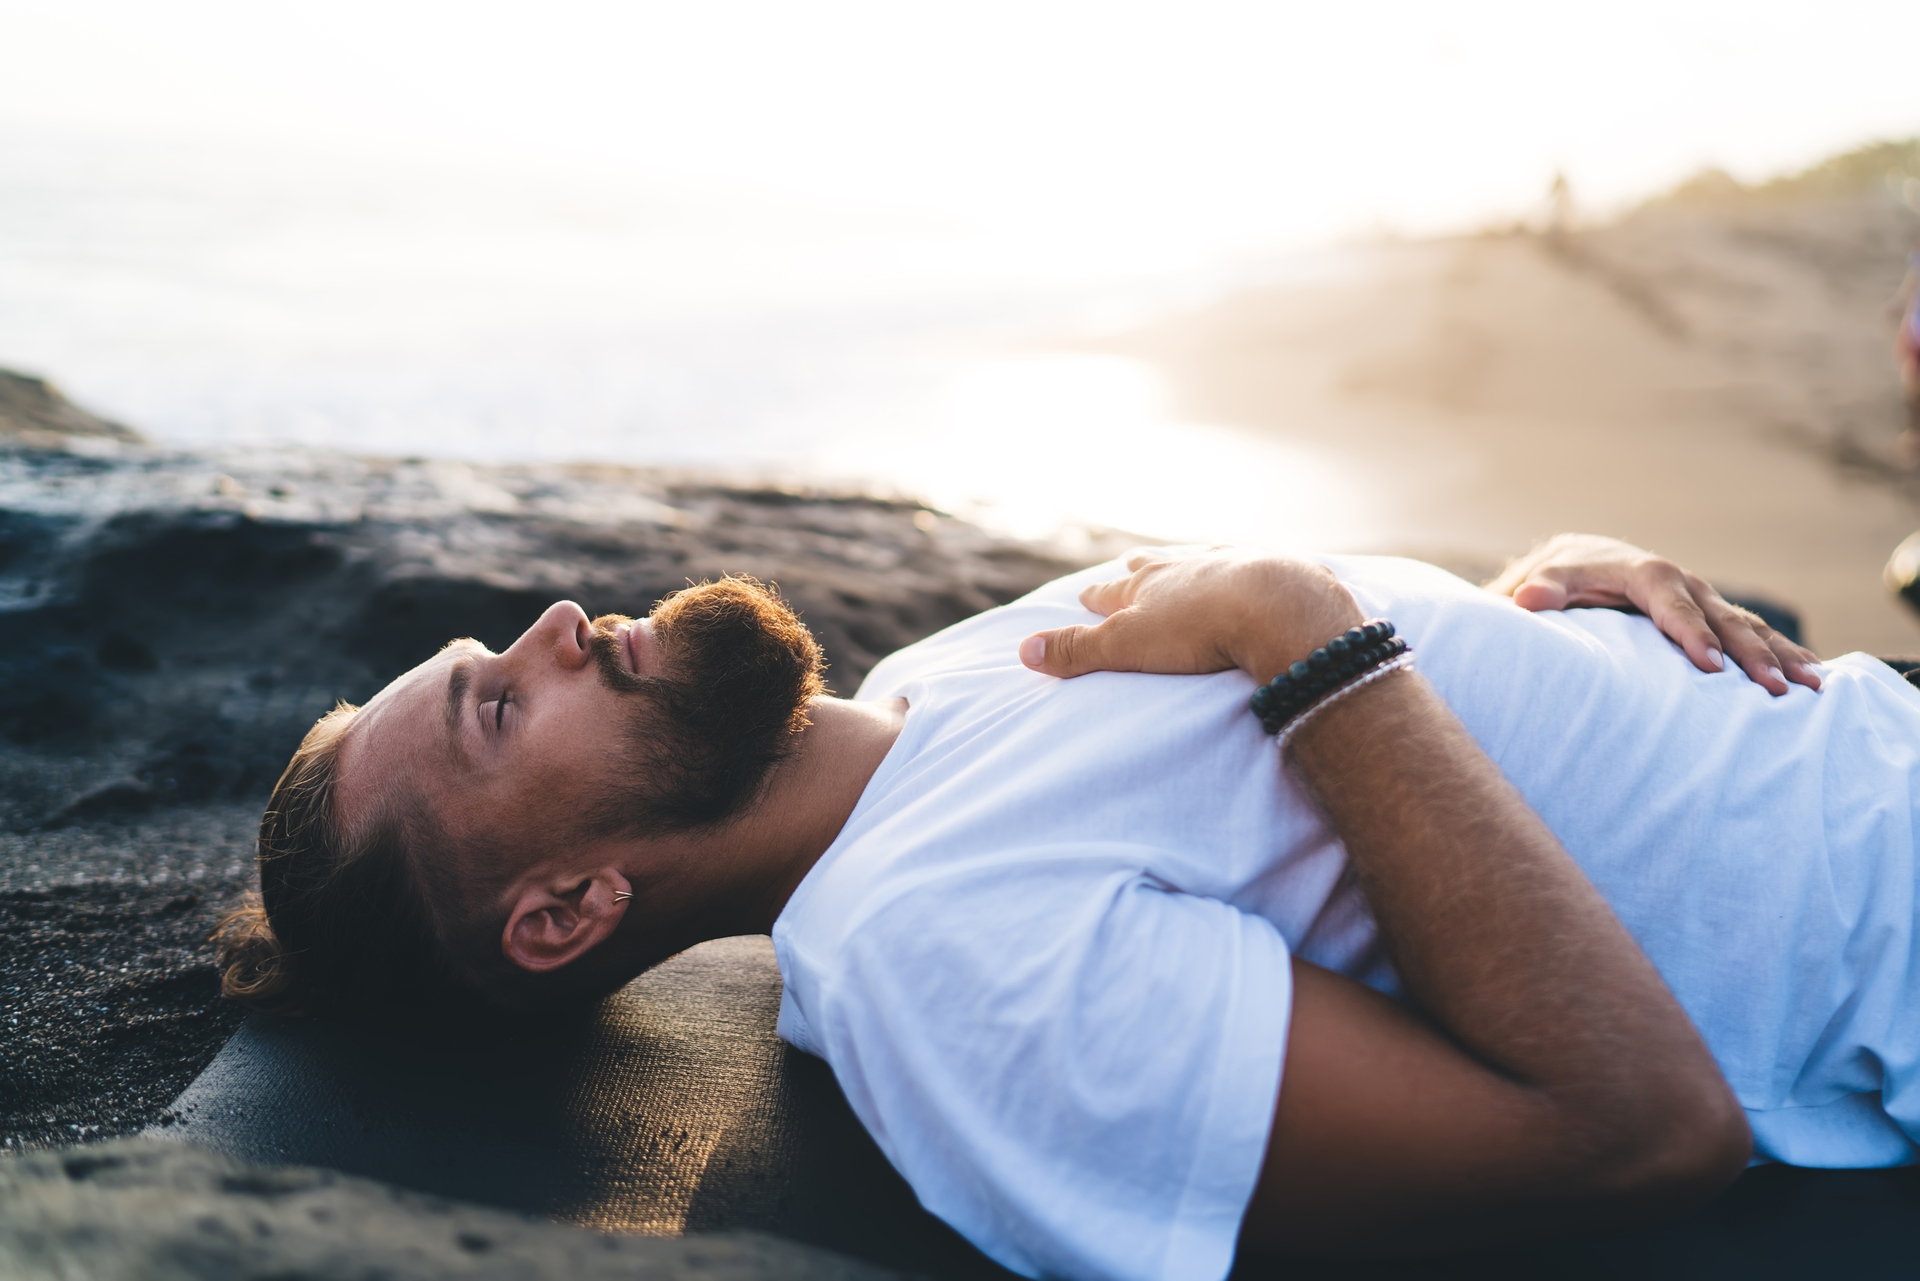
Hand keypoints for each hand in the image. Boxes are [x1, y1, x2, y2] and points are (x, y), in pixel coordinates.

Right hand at [1019, 548, 1362, 681]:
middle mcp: (1186, 567)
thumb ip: (1077, 650)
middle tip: (1131, 564)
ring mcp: (1232, 564)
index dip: (1097, 597)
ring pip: (1204, 560)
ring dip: (1193, 564)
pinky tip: (1255, 568)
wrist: (1274, 604)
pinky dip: (1247, 568)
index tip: (1083, 595)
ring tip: (1191, 562)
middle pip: (1156, 566)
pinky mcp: (1275, 572)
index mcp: (1148, 586)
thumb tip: (1023, 650)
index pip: (1112, 592)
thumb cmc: (1197, 629)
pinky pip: (1256, 565)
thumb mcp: (1126, 645)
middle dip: (1140, 569)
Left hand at [1488, 533, 1819, 695]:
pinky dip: (1782, 652)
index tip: (1709, 665)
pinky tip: (1812, 676)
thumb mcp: (1547, 579)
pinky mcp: (1712, 615)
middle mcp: (1683, 583)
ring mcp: (1703, 599)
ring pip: (1748, 627)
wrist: (1583, 560)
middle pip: (1722, 619)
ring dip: (1780, 655)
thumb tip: (1526, 600)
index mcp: (1645, 572)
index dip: (1691, 632)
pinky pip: (1752, 634)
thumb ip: (1541, 589)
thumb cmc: (1561, 576)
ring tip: (1811, 686)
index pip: (1671, 603)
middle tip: (1775, 688)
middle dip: (1750, 654)